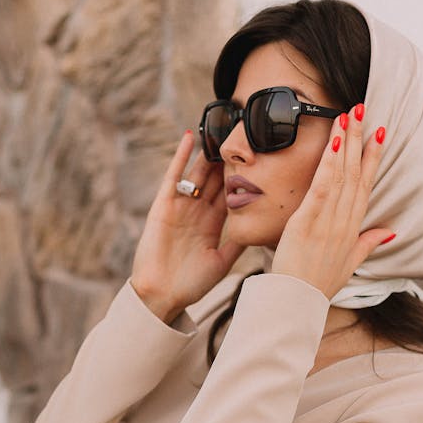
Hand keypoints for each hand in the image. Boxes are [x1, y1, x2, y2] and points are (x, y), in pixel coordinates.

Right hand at [130, 131, 244, 313]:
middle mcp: (197, 212)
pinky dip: (181, 156)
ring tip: (223, 129)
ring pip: (199, 173)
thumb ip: (238, 243)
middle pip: (216, 179)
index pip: (231, 194)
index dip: (243, 176)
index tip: (260, 157)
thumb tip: (261, 227)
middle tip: (245, 133)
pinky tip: (191, 137)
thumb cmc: (191, 284)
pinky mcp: (164, 205)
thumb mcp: (222, 261)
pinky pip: (174, 176)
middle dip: (229, 159)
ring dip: (210, 153)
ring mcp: (181, 206)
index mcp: (212, 225)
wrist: (162, 294)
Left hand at [271, 104, 393, 299]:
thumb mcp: (350, 263)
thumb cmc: (320, 285)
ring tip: (349, 114)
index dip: (374, 157)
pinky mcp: (309, 221)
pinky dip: (329, 163)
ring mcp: (329, 220)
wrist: (298, 302)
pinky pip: (323, 186)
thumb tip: (390, 232)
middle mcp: (345, 220)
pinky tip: (334, 141)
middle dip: (361, 138)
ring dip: (346, 141)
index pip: (366, 185)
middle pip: (357, 172)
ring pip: (342, 173)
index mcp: (354, 228)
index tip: (381, 132)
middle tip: (363, 108)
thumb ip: (369, 243)